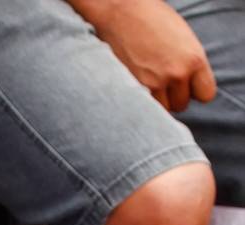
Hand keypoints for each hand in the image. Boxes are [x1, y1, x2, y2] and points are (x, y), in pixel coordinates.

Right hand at [77, 0, 216, 111]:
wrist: (121, 11)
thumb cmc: (151, 18)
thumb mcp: (182, 37)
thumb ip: (189, 62)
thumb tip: (190, 85)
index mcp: (194, 58)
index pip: (206, 94)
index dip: (195, 90)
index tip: (186, 84)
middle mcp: (177, 73)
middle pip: (182, 104)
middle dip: (173, 96)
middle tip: (162, 80)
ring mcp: (155, 83)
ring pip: (163, 110)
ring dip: (157, 102)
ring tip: (149, 83)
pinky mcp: (134, 89)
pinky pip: (145, 108)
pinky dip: (142, 101)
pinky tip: (137, 86)